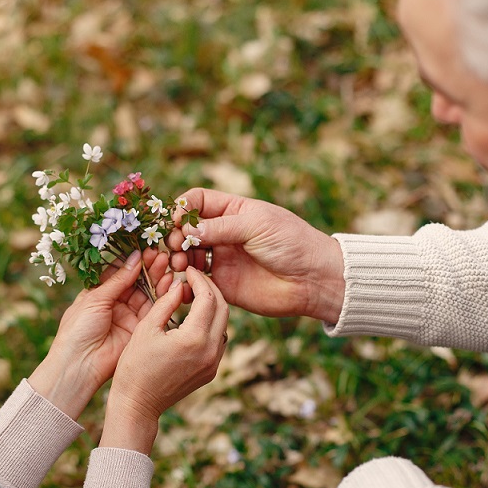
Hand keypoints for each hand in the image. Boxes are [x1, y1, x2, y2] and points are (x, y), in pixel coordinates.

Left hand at [28, 248, 172, 419]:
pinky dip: (163, 296)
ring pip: (147, 293)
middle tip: (162, 254)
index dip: (133, 261)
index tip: (147, 248)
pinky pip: (154, 310)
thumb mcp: (95, 299)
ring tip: (169, 264)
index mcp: (99, 293)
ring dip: (158, 278)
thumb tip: (134, 257)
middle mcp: (116, 303)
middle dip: (149, 268)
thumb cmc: (77, 330)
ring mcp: (128, 316)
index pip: (120, 272)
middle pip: (136, 281)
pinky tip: (170, 282)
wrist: (80, 365)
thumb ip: (118, 280)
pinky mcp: (140, 329)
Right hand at [100, 267, 228, 453]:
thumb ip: (166, 302)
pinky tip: (194, 317)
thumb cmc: (135, 366)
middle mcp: (211, 351)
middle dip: (210, 289)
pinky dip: (210, 323)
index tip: (187, 271)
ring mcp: (214, 363)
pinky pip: (219, 339)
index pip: (207, 297)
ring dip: (212, 306)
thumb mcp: (146, 329)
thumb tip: (179, 284)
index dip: (199, 279)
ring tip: (192, 296)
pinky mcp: (211, 371)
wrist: (138, 404)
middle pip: (223, 308)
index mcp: (194, 338)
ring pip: (224, 324)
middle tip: (194, 279)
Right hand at [166, 188, 344, 322]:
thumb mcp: (256, 225)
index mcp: (233, 211)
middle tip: (175, 247)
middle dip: (175, 236)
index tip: (177, 221)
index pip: (197, 202)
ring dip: (178, 259)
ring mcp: (222, 259)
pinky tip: (182, 284)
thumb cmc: (291, 243)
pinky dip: (185, 283)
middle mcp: (224, 234)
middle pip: (186, 230)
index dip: (182, 209)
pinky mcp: (223, 285)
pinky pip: (197, 283)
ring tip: (179, 265)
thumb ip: (220, 227)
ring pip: (187, 255)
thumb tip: (185, 231)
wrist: (312, 280)